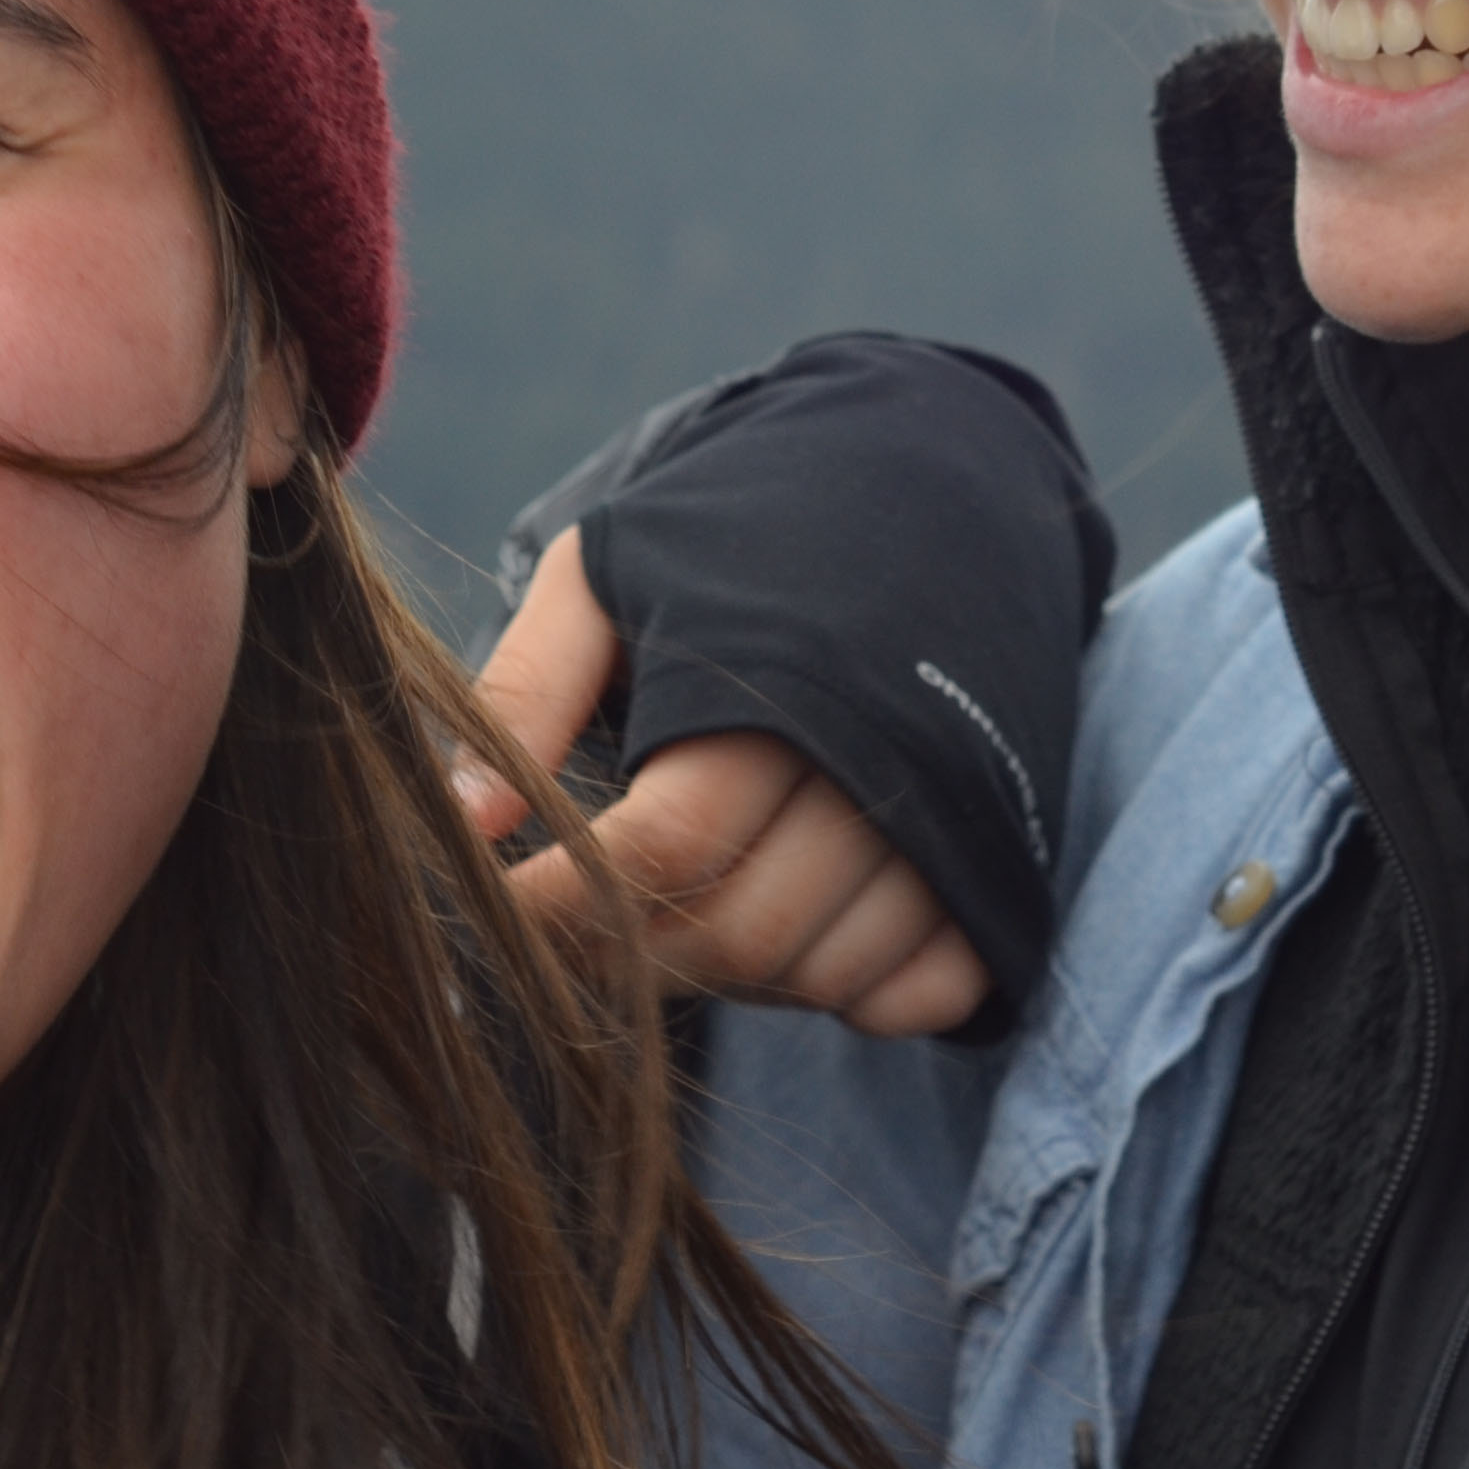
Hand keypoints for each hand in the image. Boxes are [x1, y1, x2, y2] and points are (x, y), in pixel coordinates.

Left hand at [462, 526, 994, 1039]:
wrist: (924, 470)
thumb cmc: (737, 531)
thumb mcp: (611, 567)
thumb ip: (529, 683)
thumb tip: (464, 825)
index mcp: (773, 680)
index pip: (663, 846)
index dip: (564, 904)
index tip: (500, 912)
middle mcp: (875, 754)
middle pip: (740, 926)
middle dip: (636, 955)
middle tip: (580, 927)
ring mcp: (953, 813)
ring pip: (826, 970)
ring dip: (737, 980)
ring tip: (678, 917)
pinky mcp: (1003, 852)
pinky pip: (925, 990)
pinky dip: (855, 997)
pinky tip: (794, 935)